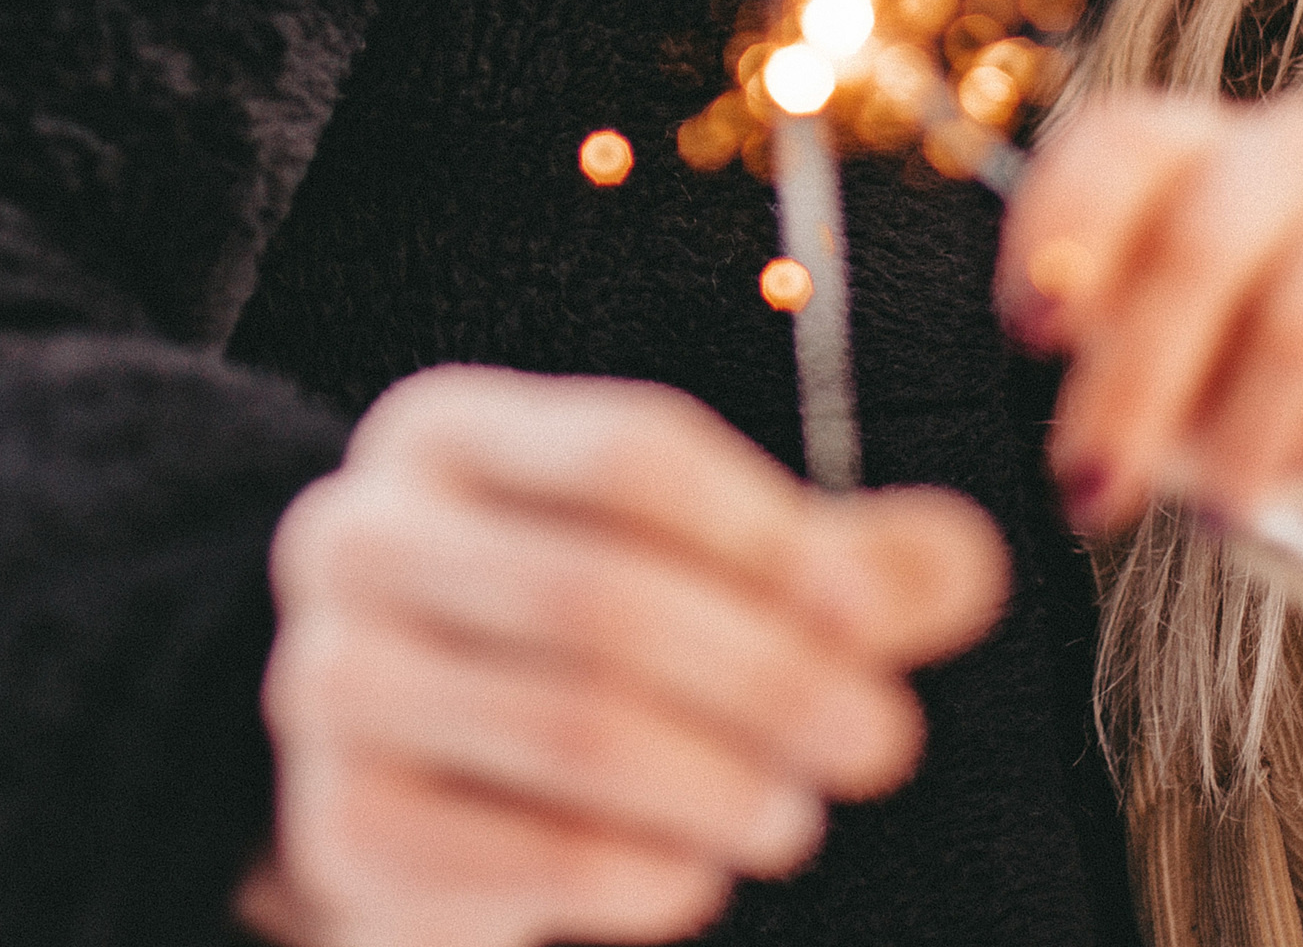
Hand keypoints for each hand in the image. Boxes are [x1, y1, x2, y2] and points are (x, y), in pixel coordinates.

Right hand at [238, 367, 1008, 946]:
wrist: (396, 760)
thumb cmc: (567, 627)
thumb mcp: (690, 560)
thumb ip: (833, 556)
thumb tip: (972, 561)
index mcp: (450, 428)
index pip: (629, 452)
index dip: (768, 533)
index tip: (877, 614)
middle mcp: (362, 534)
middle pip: (598, 596)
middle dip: (766, 677)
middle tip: (880, 739)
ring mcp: (330, 681)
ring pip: (564, 728)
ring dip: (716, 781)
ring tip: (797, 809)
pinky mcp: (336, 826)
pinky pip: (513, 856)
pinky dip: (637, 874)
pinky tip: (701, 870)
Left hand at [994, 98, 1302, 540]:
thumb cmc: (1215, 366)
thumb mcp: (1131, 354)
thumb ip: (1085, 326)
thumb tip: (1049, 320)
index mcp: (1184, 141)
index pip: (1120, 142)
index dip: (1068, 230)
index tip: (1034, 334)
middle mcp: (1285, 145)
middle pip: (1203, 243)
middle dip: (1139, 381)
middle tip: (1097, 486)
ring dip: (1247, 442)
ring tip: (1222, 509)